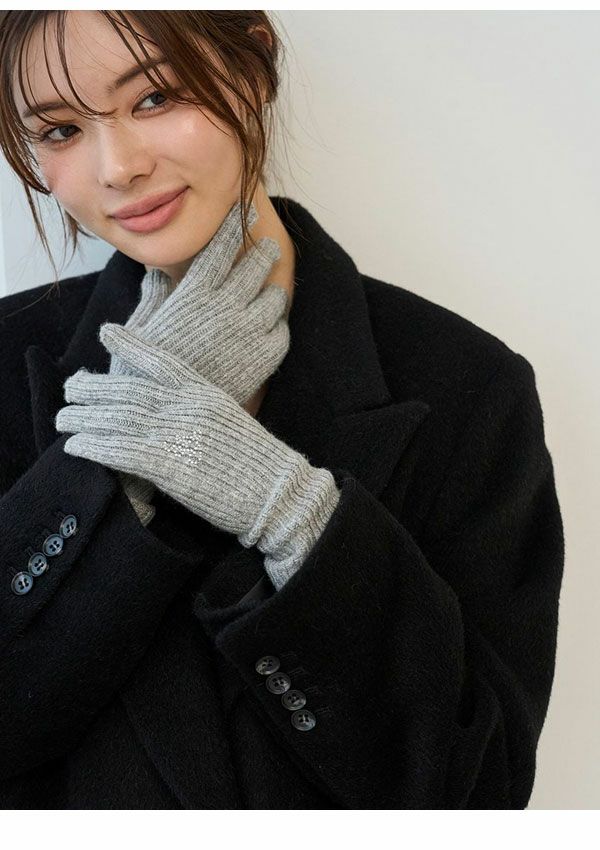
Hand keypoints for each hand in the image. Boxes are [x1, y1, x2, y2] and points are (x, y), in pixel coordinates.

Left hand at [56, 325, 339, 588]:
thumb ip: (205, 406)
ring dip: (84, 417)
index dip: (131, 343)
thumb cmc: (258, 461)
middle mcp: (187, 407)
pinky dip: (94, 447)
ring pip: (118, 417)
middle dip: (94, 386)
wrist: (277, 491)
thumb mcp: (233, 419)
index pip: (162, 360)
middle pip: (129, 389)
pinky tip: (75, 446)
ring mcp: (176, 434)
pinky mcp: (168, 465)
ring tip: (62, 418)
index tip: (107, 331)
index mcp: (205, 392)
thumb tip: (186, 405)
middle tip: (70, 386)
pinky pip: (121, 451)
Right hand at [107, 199, 289, 406]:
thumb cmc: (145, 374)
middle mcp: (226, 307)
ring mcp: (249, 333)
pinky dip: (277, 326)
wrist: (170, 419)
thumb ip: (154, 297)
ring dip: (272, 290)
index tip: (245, 211)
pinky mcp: (265, 359)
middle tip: (268, 247)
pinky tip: (271, 327)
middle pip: (256, 266)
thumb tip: (156, 273)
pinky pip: (282, 332)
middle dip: (264, 252)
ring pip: (274, 297)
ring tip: (271, 289)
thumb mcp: (141, 330)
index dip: (235, 226)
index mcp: (194, 295)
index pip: (220, 248)